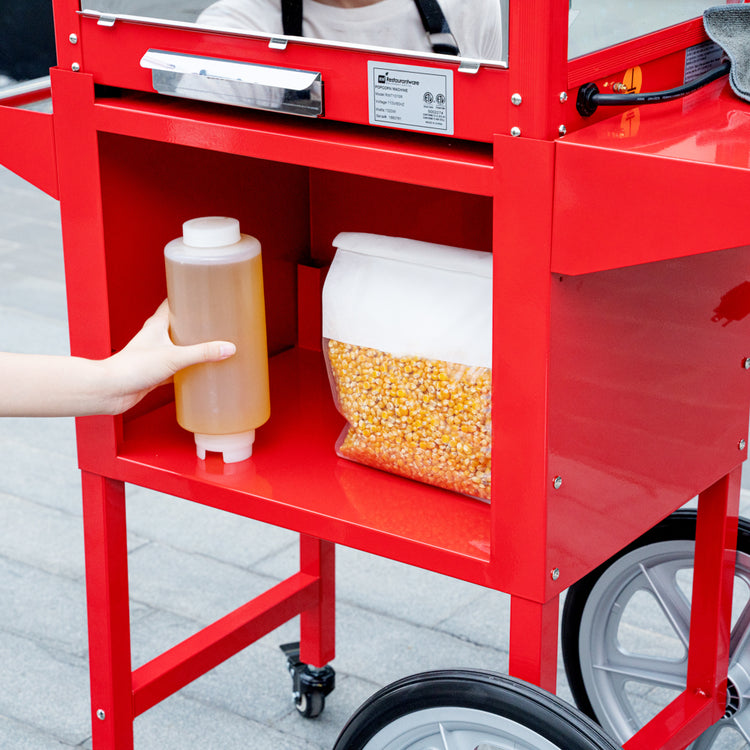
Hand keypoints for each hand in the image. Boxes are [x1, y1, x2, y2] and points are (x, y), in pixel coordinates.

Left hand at [102, 300, 235, 413]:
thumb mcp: (174, 357)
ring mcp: (155, 355)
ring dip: (192, 348)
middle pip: (178, 326)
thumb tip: (227, 348)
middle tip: (213, 323)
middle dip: (194, 324)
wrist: (111, 390)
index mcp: (157, 325)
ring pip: (178, 348)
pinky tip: (199, 373)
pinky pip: (176, 369)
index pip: (171, 304)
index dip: (185, 297)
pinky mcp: (155, 373)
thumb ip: (202, 353)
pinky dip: (188, 370)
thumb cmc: (131, 367)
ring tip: (212, 347)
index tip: (201, 294)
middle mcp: (155, 338)